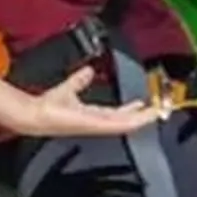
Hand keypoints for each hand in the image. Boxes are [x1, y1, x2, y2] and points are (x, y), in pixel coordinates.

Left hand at [16, 69, 176, 139]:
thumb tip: (89, 70)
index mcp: (94, 116)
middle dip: (143, 116)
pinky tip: (143, 117)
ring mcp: (97, 126)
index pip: (118, 114)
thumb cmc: (49, 105)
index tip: (145, 103)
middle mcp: (98, 123)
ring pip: (126, 124)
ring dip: (142, 119)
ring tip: (158, 113)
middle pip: (126, 121)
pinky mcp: (94, 125)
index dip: (132, 110)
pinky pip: (118, 124)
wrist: (36, 114)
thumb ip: (79, 80)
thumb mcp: (69, 88)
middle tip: (160, 110)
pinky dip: (132, 121)